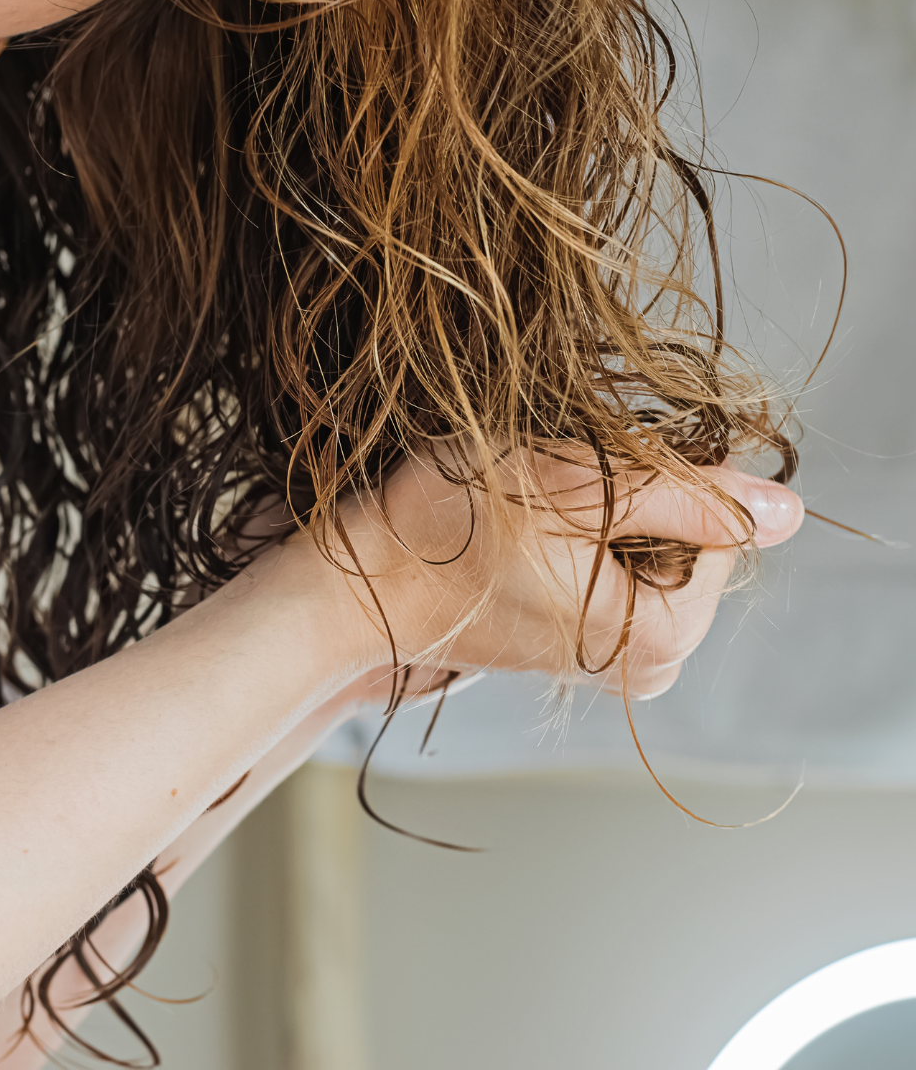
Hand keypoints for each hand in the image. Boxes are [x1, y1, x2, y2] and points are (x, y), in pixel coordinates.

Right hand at [337, 446, 803, 698]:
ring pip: (656, 548)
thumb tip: (784, 510)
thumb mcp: (575, 483)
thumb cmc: (449, 530)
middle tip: (555, 496)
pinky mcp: (583, 645)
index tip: (590, 480)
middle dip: (639, 499)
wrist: (362, 583)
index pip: (725, 528)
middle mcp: (648, 666)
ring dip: (607, 512)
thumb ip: (689, 493)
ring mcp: (614, 660)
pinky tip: (530, 538)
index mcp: (660, 638)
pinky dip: (588, 536)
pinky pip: (621, 568)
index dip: (664, 483)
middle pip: (695, 543)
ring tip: (535, 518)